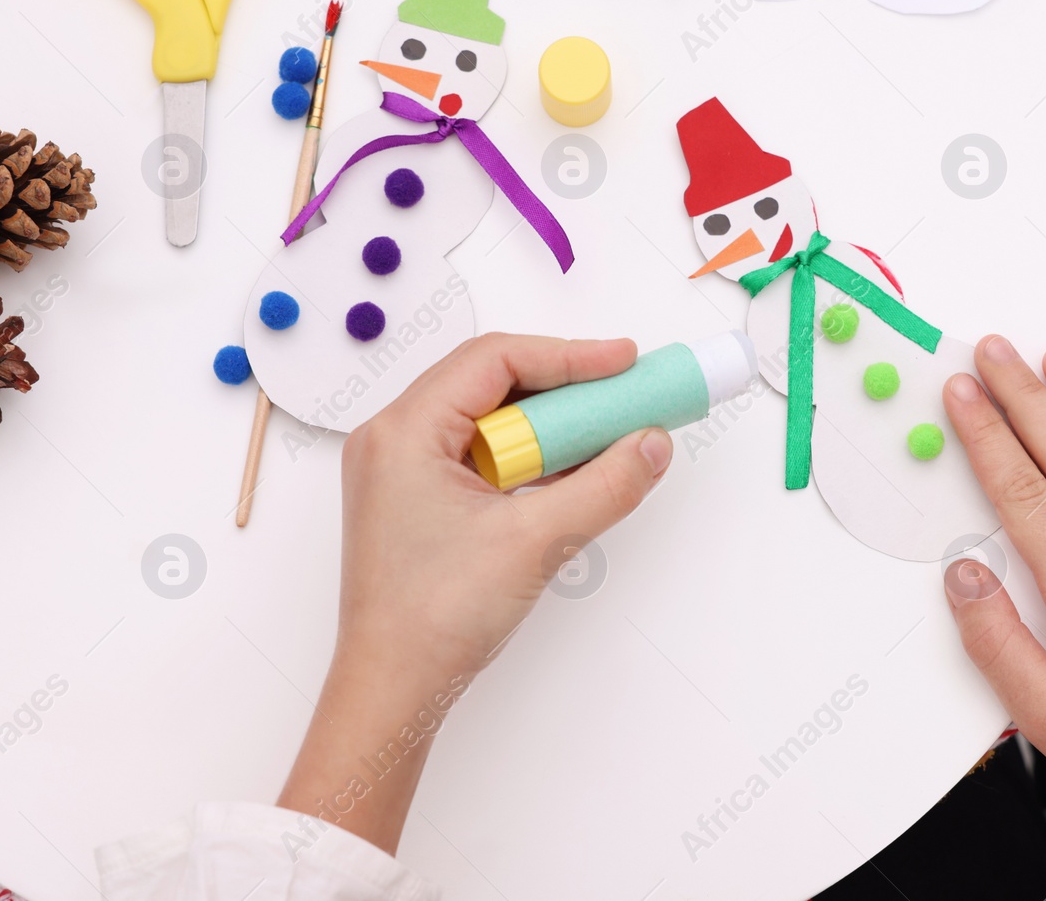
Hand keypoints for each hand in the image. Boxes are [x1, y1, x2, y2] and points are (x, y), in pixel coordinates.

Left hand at [279, 334, 672, 852]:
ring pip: (492, 419)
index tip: (626, 363)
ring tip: (611, 430)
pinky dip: (532, 456)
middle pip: (493, 382)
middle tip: (626, 392)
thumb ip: (604, 485)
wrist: (393, 690)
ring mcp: (403, 470)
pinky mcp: (420, 500)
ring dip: (552, 423)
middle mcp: (394, 439)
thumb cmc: (434, 619)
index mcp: (403, 432)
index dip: (568, 355)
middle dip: (566, 386)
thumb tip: (652, 445)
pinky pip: (485, 454)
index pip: (495, 360)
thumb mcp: (536, 542)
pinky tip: (575, 470)